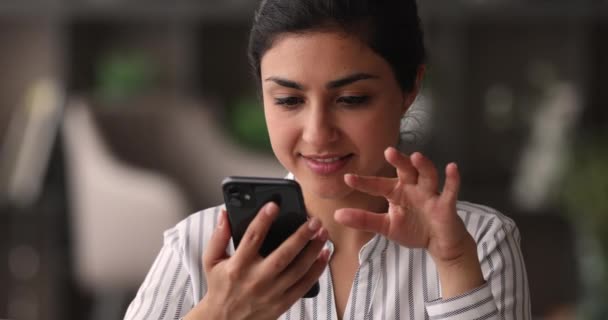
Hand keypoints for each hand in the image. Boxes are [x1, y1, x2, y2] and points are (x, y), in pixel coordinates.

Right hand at [188, 202, 328, 319]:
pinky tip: (324, 255)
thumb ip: (218, 236)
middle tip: (314, 221)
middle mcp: (256, 280)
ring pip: (298, 270)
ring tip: (323, 234)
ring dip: (313, 250)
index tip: (274, 205)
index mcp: (238, 266)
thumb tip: (225, 214)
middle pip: (283, 255)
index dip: (263, 220)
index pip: (252, 238)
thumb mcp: (211, 261)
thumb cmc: (220, 287)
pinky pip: (304, 285)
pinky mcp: (282, 303)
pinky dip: (317, 270)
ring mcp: (271, 293)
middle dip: (301, 236)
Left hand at [334, 147, 471, 263]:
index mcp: (397, 191)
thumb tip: (337, 215)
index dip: (364, 182)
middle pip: (406, 170)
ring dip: (423, 165)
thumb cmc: (414, 229)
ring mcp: (430, 194)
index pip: (378, 184)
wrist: (440, 244)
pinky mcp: (446, 204)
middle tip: (388, 151)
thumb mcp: (386, 226)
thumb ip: (364, 220)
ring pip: (427, 175)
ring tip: (416, 156)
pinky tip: (452, 167)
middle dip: (399, 160)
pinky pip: (450, 190)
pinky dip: (452, 179)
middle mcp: (413, 188)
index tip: (347, 178)